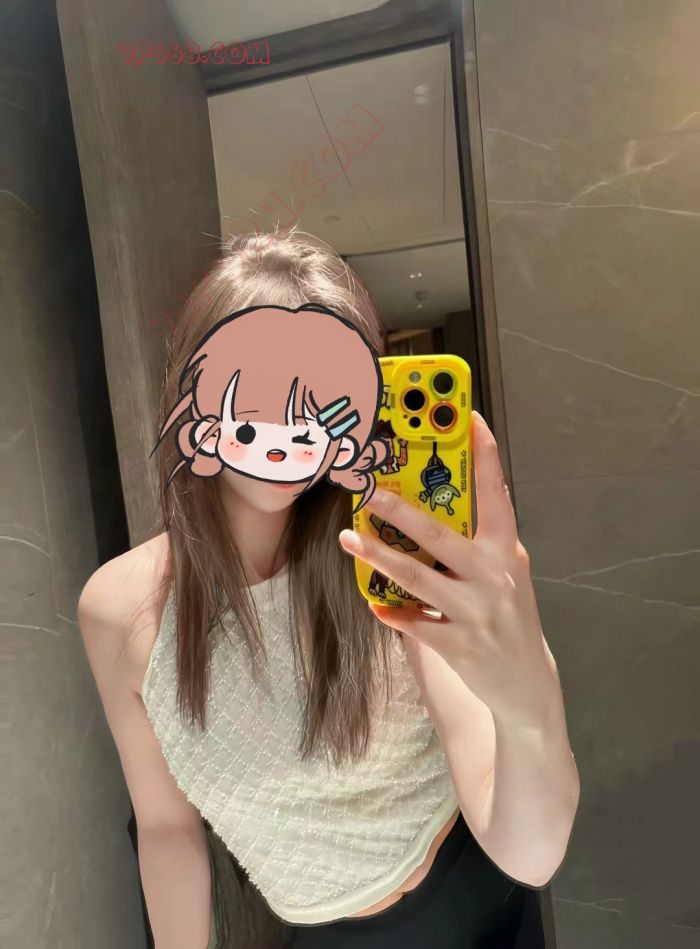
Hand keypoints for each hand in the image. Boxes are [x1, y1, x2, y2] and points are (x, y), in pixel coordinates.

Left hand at [338, 410, 558, 725]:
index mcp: (506, 551)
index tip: (469, 417)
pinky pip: (415, 623)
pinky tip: (375, 603)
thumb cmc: (509, 616)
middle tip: (367, 491)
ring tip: (349, 540)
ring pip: (418, 577)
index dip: (486, 454)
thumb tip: (448, 500)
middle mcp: (493, 576)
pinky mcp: (459, 645)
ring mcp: (476, 612)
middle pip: (439, 535)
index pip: (497, 494)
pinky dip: (392, 612)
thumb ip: (483, 539)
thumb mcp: (507, 572)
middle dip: (399, 510)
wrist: (525, 680)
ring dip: (379, 557)